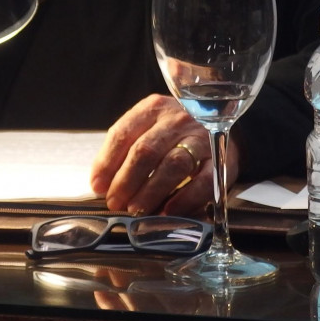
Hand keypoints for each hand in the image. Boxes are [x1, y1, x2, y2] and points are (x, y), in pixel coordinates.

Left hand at [89, 94, 238, 217]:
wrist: (219, 123)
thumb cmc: (174, 133)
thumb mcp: (148, 129)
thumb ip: (124, 152)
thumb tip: (100, 184)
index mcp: (152, 109)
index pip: (123, 133)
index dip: (107, 162)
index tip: (98, 186)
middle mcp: (176, 119)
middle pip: (146, 150)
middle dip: (126, 181)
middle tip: (116, 203)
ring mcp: (201, 138)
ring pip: (173, 165)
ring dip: (151, 191)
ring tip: (136, 209)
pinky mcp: (221, 160)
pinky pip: (204, 181)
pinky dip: (185, 198)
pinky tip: (168, 211)